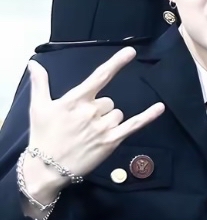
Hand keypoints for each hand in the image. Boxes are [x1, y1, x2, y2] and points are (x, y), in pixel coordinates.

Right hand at [21, 48, 163, 206]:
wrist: (46, 168)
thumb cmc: (43, 135)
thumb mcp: (38, 107)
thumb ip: (40, 83)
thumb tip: (34, 63)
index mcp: (75, 100)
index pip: (99, 77)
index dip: (116, 63)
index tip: (131, 51)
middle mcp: (91, 111)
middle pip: (108, 101)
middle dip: (98, 110)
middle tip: (81, 125)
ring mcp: (102, 127)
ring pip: (117, 113)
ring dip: (108, 121)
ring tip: (89, 134)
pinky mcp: (111, 141)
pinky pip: (133, 125)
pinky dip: (147, 116)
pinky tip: (159, 108)